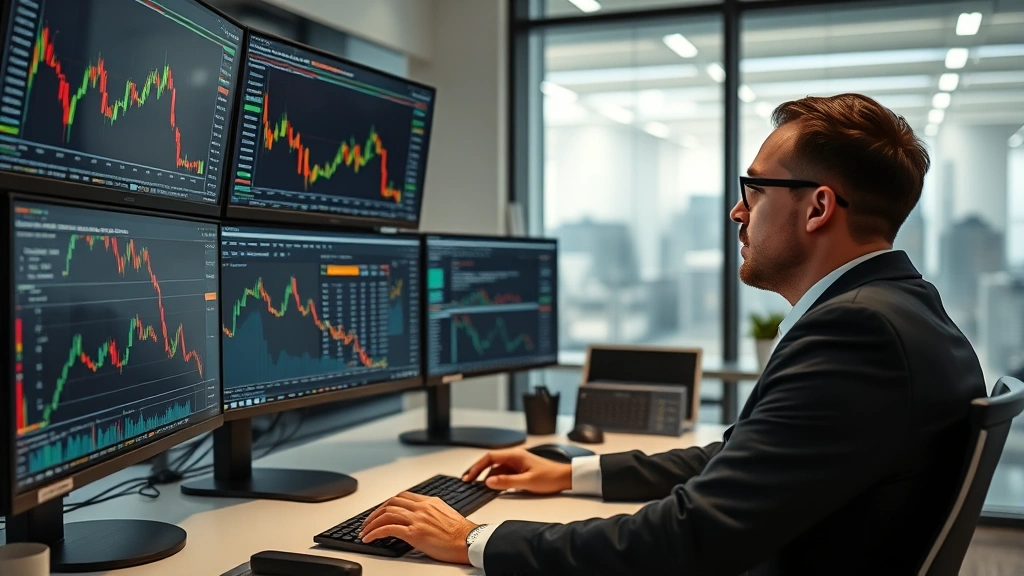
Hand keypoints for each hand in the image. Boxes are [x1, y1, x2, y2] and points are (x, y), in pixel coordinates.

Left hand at [359, 492, 475, 564]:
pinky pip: (388, 529)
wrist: (469, 541)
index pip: (402, 497)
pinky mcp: (414, 533)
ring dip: (372, 522)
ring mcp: (417, 519)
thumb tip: (419, 519)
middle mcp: (421, 507)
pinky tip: (369, 538)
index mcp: (429, 502)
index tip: (381, 511)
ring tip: (365, 531)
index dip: (387, 503)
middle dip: (376, 512)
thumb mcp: (444, 514)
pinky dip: (375, 532)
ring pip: (387, 514)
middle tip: (368, 522)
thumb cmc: (460, 533)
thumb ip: (430, 512)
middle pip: (391, 503)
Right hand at [462, 448, 571, 493]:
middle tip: (468, 481)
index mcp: (515, 455)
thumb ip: (506, 482)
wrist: (565, 478)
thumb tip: (489, 482)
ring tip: (477, 486)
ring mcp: (517, 464)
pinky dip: (496, 479)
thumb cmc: (550, 477)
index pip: (489, 458)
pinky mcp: (520, 470)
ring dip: (487, 476)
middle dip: (478, 471)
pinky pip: (503, 474)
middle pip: (490, 462)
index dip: (477, 467)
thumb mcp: (527, 482)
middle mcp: (514, 457)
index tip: (469, 476)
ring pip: (496, 469)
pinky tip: (493, 487)